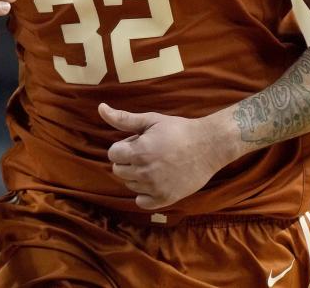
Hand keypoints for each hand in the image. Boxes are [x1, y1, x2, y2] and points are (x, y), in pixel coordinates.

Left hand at [99, 104, 232, 210]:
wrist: (208, 146)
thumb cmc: (178, 130)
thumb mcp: (150, 120)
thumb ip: (123, 118)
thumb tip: (100, 108)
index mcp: (139, 152)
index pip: (113, 155)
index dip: (123, 147)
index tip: (138, 142)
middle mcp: (144, 172)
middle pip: (118, 170)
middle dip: (128, 160)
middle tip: (147, 152)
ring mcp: (155, 187)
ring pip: (129, 185)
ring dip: (136, 175)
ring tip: (155, 164)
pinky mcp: (165, 199)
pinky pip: (141, 202)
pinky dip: (144, 194)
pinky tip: (155, 181)